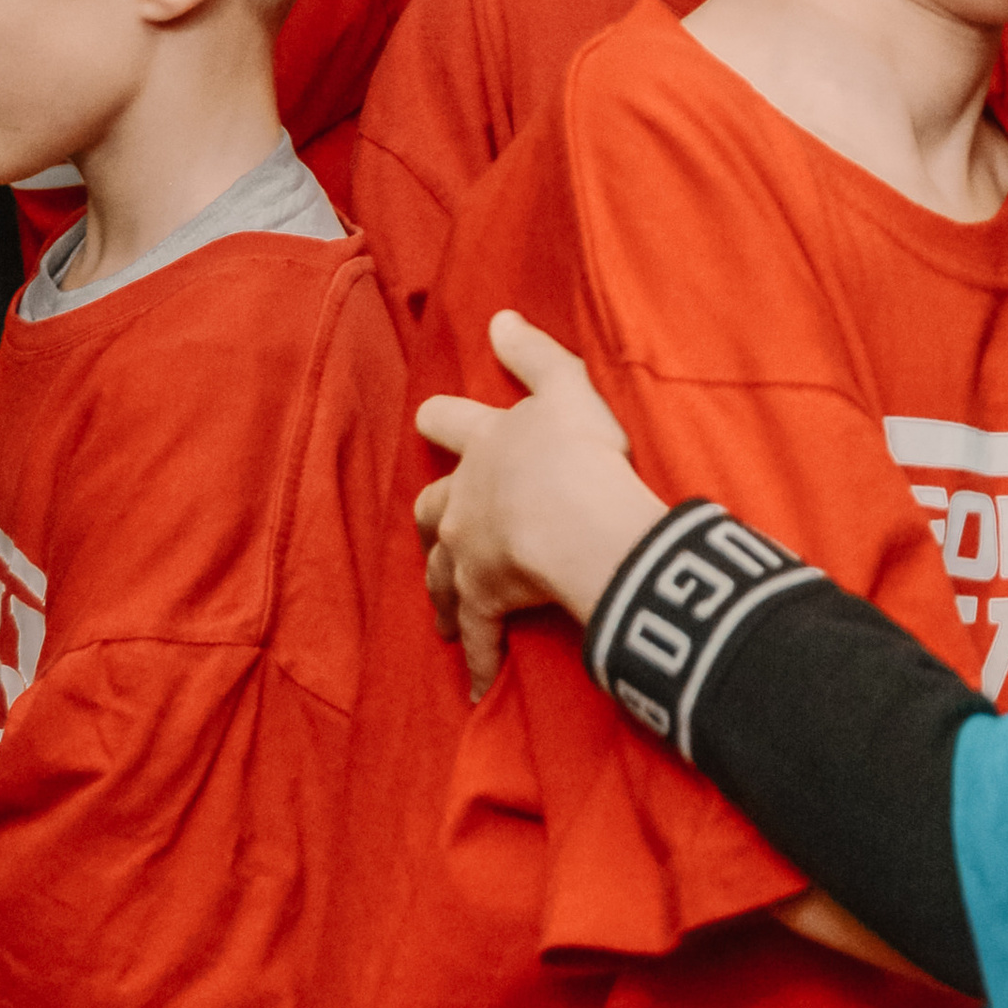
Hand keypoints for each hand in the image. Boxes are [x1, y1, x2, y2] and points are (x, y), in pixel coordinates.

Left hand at [413, 311, 665, 700]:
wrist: (577, 522)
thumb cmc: (577, 453)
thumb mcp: (566, 389)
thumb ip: (534, 354)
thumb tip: (501, 316)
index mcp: (485, 448)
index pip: (449, 424)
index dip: (442, 421)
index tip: (431, 420)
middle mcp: (463, 501)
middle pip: (430, 509)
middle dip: (434, 520)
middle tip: (439, 533)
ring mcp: (467, 556)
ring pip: (442, 579)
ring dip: (445, 596)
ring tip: (447, 621)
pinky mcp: (484, 606)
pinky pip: (478, 640)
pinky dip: (479, 664)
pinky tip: (477, 690)